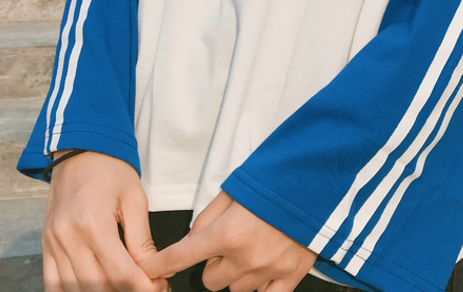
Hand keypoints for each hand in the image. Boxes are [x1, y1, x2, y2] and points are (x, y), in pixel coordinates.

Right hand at [42, 149, 168, 291]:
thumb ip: (141, 239)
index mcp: (93, 224)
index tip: (159, 287)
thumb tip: (153, 269)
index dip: (143, 287)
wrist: (79, 150)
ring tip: (124, 285)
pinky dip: (73, 291)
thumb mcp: (135, 198)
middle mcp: (68, 238)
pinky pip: (53, 284)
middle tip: (147, 286)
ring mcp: (53, 244)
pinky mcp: (45, 246)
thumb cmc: (110, 169)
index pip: (120, 273)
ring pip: (76, 290)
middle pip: (98, 286)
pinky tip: (94, 288)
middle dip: (126, 291)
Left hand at [138, 190, 318, 291]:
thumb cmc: (275, 180)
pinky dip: (260, 286)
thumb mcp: (234, 189)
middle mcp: (245, 257)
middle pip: (210, 280)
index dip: (160, 265)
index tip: (148, 271)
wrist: (315, 182)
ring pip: (235, 289)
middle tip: (228, 242)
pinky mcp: (290, 276)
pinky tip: (262, 269)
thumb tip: (193, 239)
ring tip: (253, 246)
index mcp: (227, 232)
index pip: (182, 257)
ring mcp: (268, 270)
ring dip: (236, 273)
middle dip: (213, 264)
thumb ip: (208, 216)